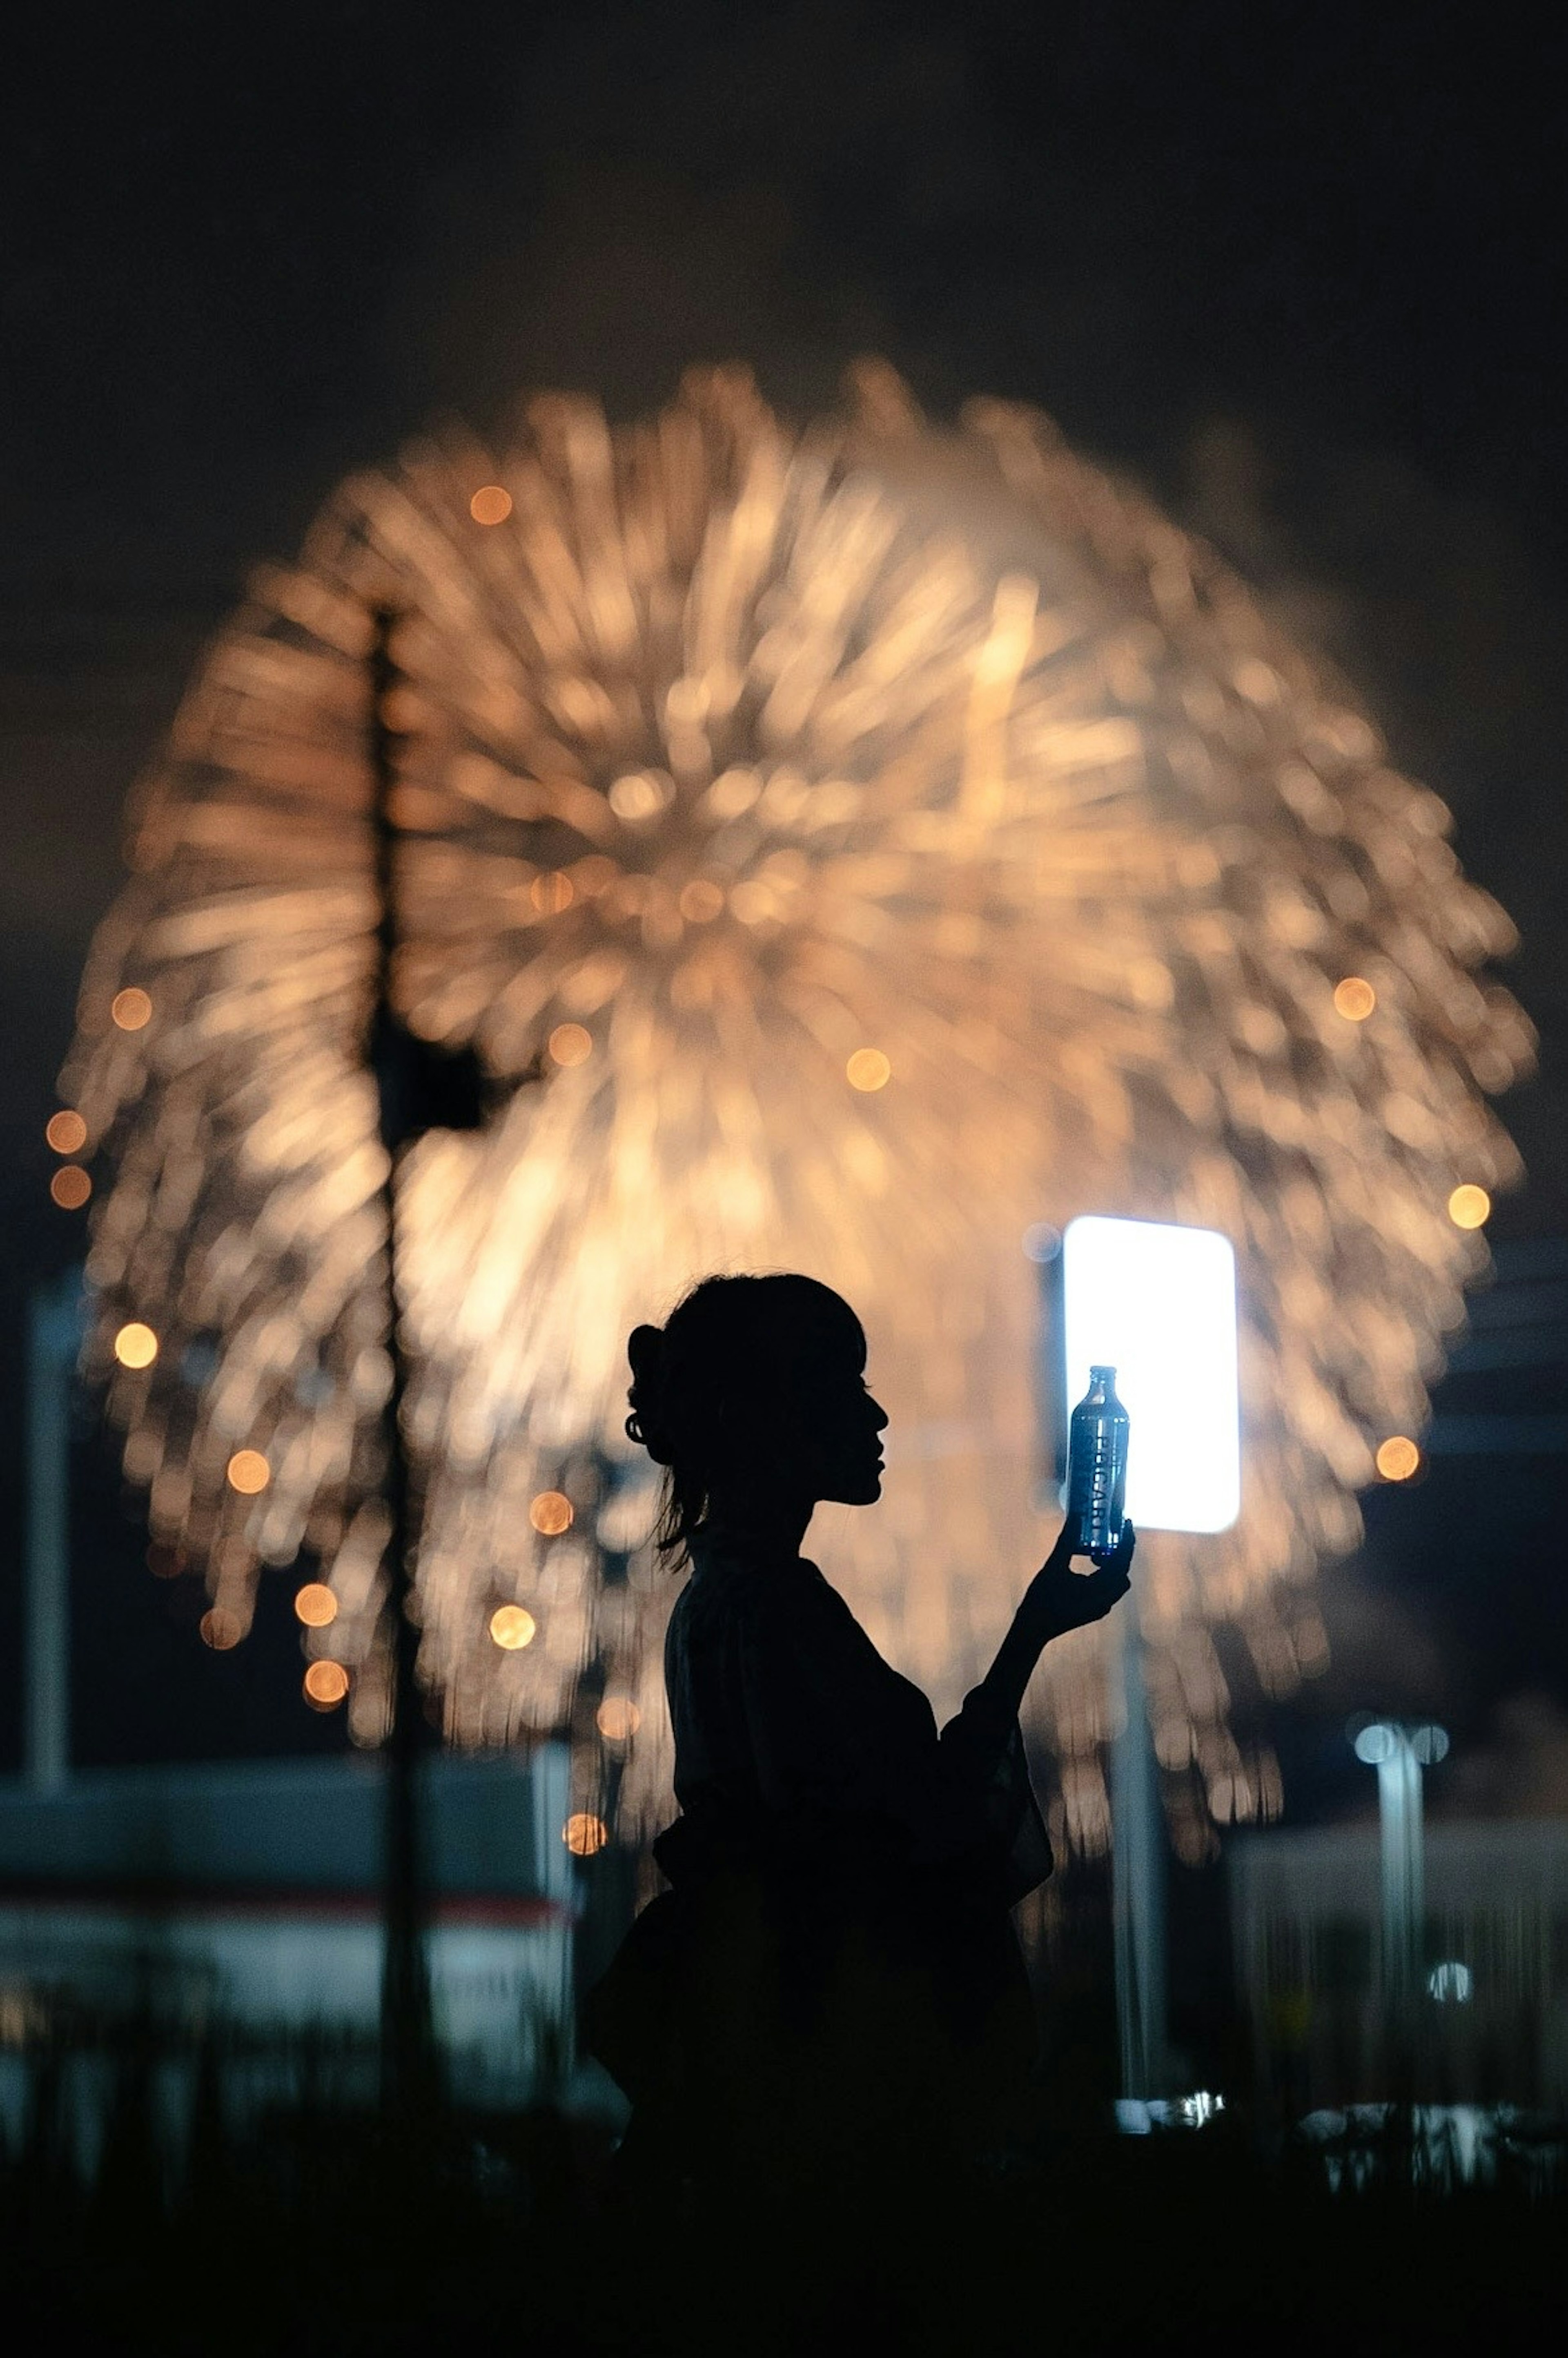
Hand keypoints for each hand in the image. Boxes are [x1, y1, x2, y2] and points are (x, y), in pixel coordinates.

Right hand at [1031, 1514, 1134, 1637]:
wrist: (1033, 1629)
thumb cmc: (1041, 1598)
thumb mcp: (1053, 1566)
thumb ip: (1067, 1541)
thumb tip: (1077, 1516)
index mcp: (1100, 1590)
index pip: (1122, 1560)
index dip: (1126, 1539)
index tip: (1126, 1522)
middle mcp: (1106, 1601)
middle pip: (1123, 1570)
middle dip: (1121, 1549)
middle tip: (1115, 1531)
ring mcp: (1101, 1608)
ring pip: (1117, 1581)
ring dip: (1113, 1563)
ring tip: (1097, 1550)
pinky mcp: (1095, 1611)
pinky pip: (1109, 1589)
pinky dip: (1106, 1574)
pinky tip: (1092, 1566)